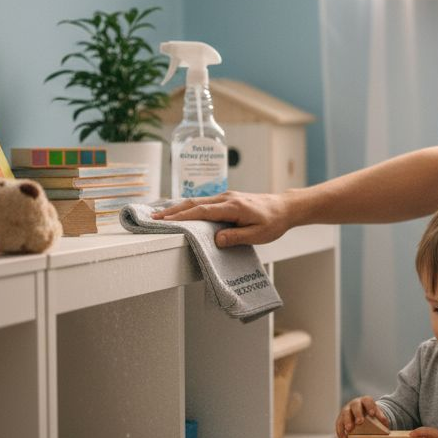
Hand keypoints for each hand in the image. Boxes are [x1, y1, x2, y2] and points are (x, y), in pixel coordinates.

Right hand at [151, 191, 291, 246]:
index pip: (202, 211)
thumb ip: (236, 237)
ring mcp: (226, 197)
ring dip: (178, 208)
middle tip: (153, 217)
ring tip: (160, 215)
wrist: (284, 207)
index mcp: (233, 206)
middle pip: (194, 203)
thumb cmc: (273, 222)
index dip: (183, 217)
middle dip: (172, 210)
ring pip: (197, 201)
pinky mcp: (226, 199)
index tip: (166, 221)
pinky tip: (180, 211)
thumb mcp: (258, 234)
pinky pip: (203, 202)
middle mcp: (227, 198)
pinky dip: (189, 206)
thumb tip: (216, 239)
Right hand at [335, 396, 384, 437]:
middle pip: (355, 406)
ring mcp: (346, 410)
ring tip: (349, 430)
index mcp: (365, 401)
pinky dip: (340, 432)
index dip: (370, 406)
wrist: (362, 414)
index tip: (372, 414)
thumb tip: (385, 424)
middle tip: (360, 422)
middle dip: (357, 414)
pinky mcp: (340, 418)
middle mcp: (354, 404)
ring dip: (347, 421)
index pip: (367, 401)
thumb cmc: (371, 414)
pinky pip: (339, 424)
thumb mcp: (377, 414)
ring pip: (345, 414)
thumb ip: (381, 418)